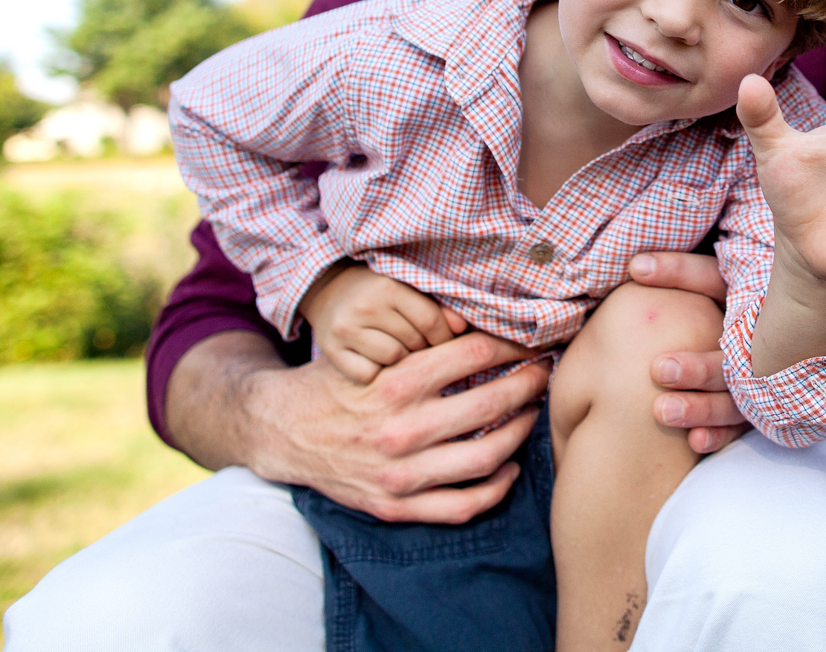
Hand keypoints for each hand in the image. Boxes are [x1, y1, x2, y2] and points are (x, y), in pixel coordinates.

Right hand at [217, 329, 552, 522]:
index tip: (530, 340)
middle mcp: (402, 429)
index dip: (512, 344)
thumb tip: (477, 319)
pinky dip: (495, 490)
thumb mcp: (369, 351)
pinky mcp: (395, 506)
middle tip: (544, 373)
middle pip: (491, 403)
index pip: (475, 354)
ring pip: (486, 458)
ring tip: (531, 415)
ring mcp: (400, 474)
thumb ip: (417, 341)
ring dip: (520, 434)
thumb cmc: (334, 383)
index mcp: (396, 383)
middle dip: (529, 384)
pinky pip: (461, 506)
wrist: (282, 431)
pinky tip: (508, 469)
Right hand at [301, 262, 467, 384]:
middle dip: (424, 348)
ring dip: (401, 359)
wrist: (329, 291)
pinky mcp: (331, 350)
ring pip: (393, 359)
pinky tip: (375, 359)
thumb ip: (437, 308)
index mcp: (388, 286)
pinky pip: (367, 374)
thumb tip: (461, 329)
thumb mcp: (408, 290)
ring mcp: (345, 329)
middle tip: (419, 344)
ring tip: (398, 349)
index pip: (430, 321)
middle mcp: (364, 306)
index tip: (447, 340)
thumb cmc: (380, 291)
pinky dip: (376, 371)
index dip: (445, 335)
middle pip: (413, 342)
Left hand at [630, 250, 749, 453]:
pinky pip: (744, 424)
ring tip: (662, 412)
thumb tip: (635, 266)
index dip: (677, 272)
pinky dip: (720, 433)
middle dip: (698, 364)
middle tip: (659, 370)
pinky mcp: (764, 405)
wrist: (773, 352)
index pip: (710, 278)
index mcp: (742, 292)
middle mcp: (757, 330)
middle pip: (733, 349)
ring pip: (737, 393)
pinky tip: (695, 441)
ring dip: (702, 405)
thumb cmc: (713, 313)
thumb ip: (678, 277)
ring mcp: (765, 372)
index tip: (636, 270)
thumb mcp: (706, 289)